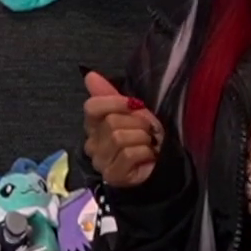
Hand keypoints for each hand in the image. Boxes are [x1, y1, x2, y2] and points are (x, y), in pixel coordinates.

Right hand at [83, 71, 162, 187]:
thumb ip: (109, 94)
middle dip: (137, 123)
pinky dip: (144, 152)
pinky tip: (149, 156)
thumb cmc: (145, 137)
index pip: (92, 107)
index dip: (115, 102)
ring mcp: (101, 161)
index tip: (135, 105)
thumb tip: (89, 75)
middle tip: (149, 131)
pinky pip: (127, 155)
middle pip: (110, 122)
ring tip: (149, 144)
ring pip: (119, 138)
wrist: (161, 167)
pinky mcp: (112, 176)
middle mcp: (92, 143)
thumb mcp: (131, 112)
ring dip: (142, 138)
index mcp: (94, 125)